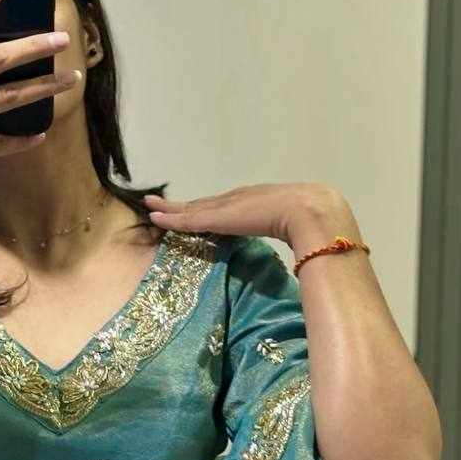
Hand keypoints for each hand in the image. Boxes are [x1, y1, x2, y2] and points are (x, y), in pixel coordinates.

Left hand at [143, 182, 354, 251]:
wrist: (309, 212)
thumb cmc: (310, 224)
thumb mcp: (294, 231)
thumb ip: (290, 238)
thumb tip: (302, 261)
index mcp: (255, 200)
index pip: (223, 206)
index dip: (205, 209)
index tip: (191, 211)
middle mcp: (237, 198)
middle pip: (202, 204)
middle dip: (181, 206)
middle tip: (159, 206)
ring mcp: (226, 206)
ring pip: (190, 208)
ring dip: (169, 209)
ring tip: (150, 207)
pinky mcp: (218, 216)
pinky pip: (187, 218)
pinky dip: (170, 218)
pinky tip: (154, 217)